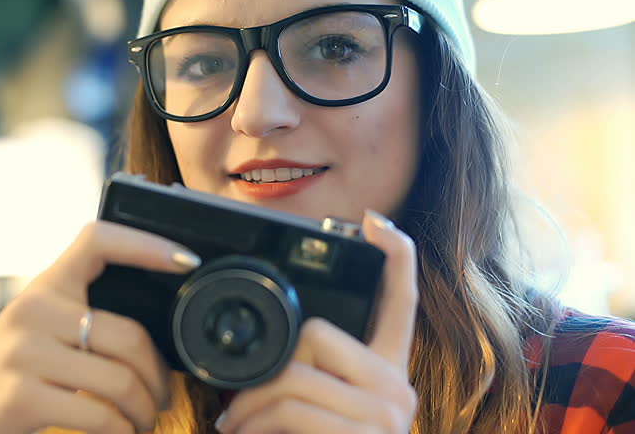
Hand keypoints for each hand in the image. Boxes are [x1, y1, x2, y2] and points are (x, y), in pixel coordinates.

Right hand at [0, 221, 200, 433]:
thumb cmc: (10, 386)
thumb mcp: (39, 339)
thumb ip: (80, 321)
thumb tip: (153, 335)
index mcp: (43, 289)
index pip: (96, 240)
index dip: (146, 243)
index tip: (186, 260)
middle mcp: (31, 310)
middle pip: (129, 334)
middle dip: (158, 379)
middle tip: (161, 401)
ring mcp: (21, 351)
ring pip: (121, 379)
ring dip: (144, 413)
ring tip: (141, 424)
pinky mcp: (18, 395)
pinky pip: (100, 415)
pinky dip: (121, 433)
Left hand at [215, 209, 418, 433]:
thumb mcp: (319, 414)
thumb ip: (308, 378)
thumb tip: (266, 356)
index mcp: (388, 370)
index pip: (402, 300)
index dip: (394, 256)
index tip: (374, 223)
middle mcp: (396, 387)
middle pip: (317, 335)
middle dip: (264, 369)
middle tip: (236, 402)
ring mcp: (385, 415)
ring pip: (295, 374)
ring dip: (248, 403)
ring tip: (233, 423)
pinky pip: (293, 409)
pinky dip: (255, 422)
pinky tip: (244, 433)